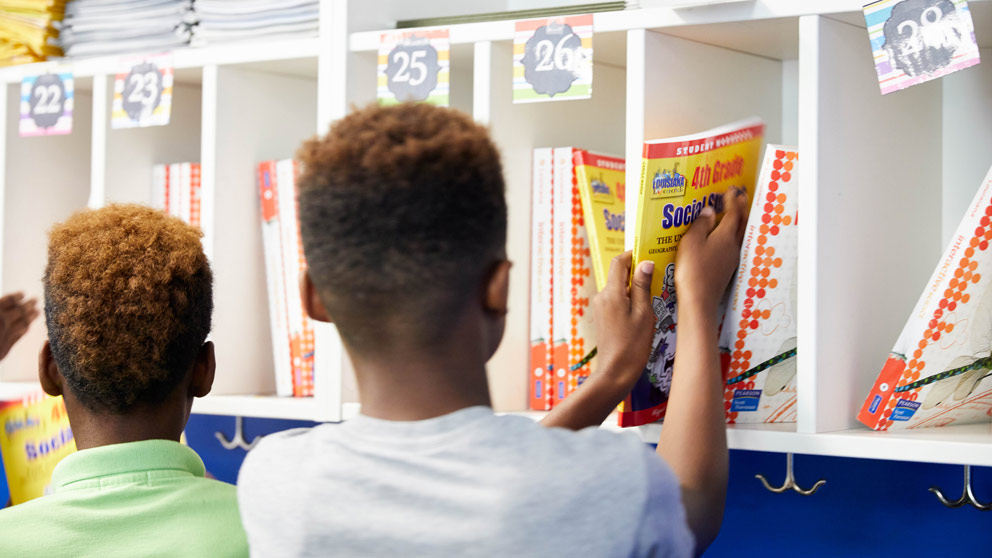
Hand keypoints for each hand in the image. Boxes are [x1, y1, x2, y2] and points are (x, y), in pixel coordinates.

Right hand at [0, 293, 38, 360]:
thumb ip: (1, 306)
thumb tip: (4, 303)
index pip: (9, 300)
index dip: (17, 296)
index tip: (23, 293)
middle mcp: (1, 322)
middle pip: (20, 310)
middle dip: (28, 304)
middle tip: (35, 300)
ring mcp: (5, 335)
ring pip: (23, 323)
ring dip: (31, 317)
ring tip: (37, 311)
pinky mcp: (5, 348)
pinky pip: (18, 336)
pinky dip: (24, 330)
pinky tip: (27, 327)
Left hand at [591, 251, 655, 392]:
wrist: (616, 372)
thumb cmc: (633, 345)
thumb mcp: (644, 313)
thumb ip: (642, 286)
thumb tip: (644, 262)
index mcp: (611, 293)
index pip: (619, 262)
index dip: (633, 254)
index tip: (650, 252)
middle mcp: (602, 297)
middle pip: (619, 274)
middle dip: (637, 271)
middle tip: (658, 272)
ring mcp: (601, 307)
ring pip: (619, 287)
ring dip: (635, 286)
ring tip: (655, 292)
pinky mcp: (604, 317)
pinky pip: (617, 299)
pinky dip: (630, 298)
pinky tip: (645, 308)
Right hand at [675, 189, 747, 318]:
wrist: (699, 300)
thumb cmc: (693, 270)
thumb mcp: (691, 242)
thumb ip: (700, 224)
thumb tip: (709, 212)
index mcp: (725, 236)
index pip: (733, 213)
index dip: (733, 199)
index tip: (732, 189)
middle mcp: (732, 246)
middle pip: (742, 223)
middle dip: (741, 208)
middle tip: (740, 197)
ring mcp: (731, 259)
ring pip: (739, 235)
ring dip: (738, 222)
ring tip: (734, 213)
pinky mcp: (726, 269)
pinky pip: (733, 246)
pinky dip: (731, 235)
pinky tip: (723, 238)